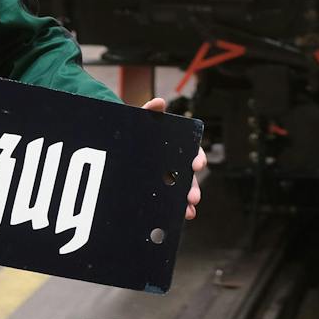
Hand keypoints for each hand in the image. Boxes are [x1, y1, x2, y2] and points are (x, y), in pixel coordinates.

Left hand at [141, 96, 206, 219]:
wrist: (121, 149)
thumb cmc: (136, 135)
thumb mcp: (141, 122)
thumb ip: (150, 112)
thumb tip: (159, 102)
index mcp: (177, 148)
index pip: (193, 152)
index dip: (197, 158)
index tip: (196, 164)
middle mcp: (176, 165)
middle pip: (190, 177)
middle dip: (193, 187)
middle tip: (192, 196)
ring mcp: (169, 180)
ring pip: (183, 192)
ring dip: (188, 201)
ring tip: (188, 209)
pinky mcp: (159, 192)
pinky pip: (171, 202)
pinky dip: (178, 210)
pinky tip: (180, 216)